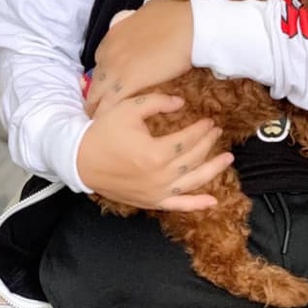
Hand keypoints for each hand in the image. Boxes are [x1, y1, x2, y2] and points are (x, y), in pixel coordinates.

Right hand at [77, 92, 231, 210]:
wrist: (80, 160)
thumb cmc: (103, 133)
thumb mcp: (128, 109)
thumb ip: (157, 102)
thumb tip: (181, 102)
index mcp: (155, 153)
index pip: (188, 139)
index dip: (201, 129)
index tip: (209, 120)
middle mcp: (159, 176)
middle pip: (193, 158)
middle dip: (208, 143)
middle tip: (217, 131)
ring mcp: (156, 192)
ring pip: (193, 182)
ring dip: (213, 170)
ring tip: (227, 158)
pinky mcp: (150, 201)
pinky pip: (178, 206)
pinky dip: (196, 204)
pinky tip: (212, 202)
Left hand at [87, 0, 193, 114]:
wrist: (188, 28)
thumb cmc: (175, 17)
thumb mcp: (148, 10)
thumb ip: (137, 20)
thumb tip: (140, 20)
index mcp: (113, 36)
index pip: (100, 60)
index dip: (106, 72)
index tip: (110, 81)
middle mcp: (109, 52)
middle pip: (96, 79)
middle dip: (97, 92)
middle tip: (99, 105)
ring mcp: (117, 68)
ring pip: (98, 94)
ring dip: (98, 106)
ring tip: (98, 120)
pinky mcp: (129, 83)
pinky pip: (111, 103)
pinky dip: (108, 113)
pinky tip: (108, 123)